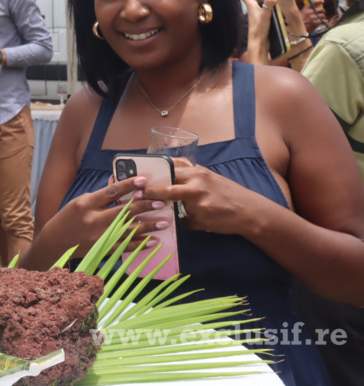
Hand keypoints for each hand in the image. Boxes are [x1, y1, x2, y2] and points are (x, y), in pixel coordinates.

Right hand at [50, 176, 166, 252]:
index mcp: (86, 203)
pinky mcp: (103, 249)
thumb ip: (100, 195)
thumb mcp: (80, 201)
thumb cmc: (68, 218)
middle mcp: (93, 219)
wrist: (55, 242)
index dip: (129, 185)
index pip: (111, 192)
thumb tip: (119, 182)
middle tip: (161, 201)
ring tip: (164, 222)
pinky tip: (154, 240)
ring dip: (148, 226)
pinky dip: (140, 244)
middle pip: (123, 211)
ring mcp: (99, 236)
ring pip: (128, 230)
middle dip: (144, 206)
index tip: (144, 181)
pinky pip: (125, 247)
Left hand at [143, 159, 261, 235]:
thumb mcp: (208, 176)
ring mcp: (199, 205)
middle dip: (150, 192)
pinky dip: (185, 221)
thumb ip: (189, 171)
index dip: (154, 175)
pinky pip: (184, 221)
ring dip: (168, 208)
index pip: (171, 171)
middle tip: (136, 195)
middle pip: (167, 189)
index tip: (139, 178)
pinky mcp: (201, 220)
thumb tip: (168, 164)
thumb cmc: (226, 192)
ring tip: (164, 208)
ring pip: (174, 207)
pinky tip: (195, 219)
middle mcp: (198, 187)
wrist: (249, 212)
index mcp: (198, 174)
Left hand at [235, 0, 278, 65]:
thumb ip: (269, 5)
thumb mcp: (265, 16)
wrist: (259, 45)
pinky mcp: (263, 20)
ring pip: (258, 3)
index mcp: (251, 7)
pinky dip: (268, 5)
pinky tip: (273, 6)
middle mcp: (253, 10)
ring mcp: (258, 16)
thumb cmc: (259, 31)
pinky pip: (265, 9)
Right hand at [300, 0, 323, 33]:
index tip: (323, 1)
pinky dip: (325, 21)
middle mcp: (309, 12)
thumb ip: (307, 10)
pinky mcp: (314, 23)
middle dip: (323, 10)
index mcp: (306, 9)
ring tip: (322, 18)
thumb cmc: (299, 20)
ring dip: (323, 16)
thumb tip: (314, 7)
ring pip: (322, 15)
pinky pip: (322, 21)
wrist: (297, 28)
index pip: (313, 2)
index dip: (319, 1)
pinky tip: (325, 21)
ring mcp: (312, 18)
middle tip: (323, 12)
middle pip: (321, 9)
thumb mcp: (301, 13)